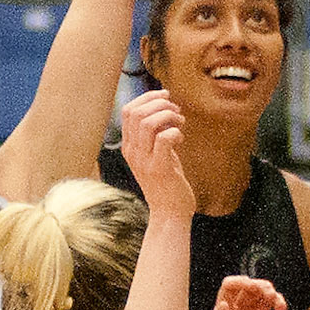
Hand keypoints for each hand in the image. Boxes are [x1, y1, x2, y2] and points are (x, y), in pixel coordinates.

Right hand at [119, 90, 193, 222]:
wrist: (169, 213)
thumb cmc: (167, 182)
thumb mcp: (155, 154)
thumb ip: (155, 134)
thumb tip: (165, 107)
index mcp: (128, 146)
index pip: (128, 111)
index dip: (147, 97)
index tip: (165, 96)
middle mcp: (132, 152)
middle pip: (137, 113)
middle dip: (159, 103)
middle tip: (176, 111)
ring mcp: (143, 161)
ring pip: (148, 123)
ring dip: (168, 116)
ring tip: (180, 123)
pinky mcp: (159, 169)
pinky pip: (164, 139)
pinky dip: (175, 132)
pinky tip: (181, 139)